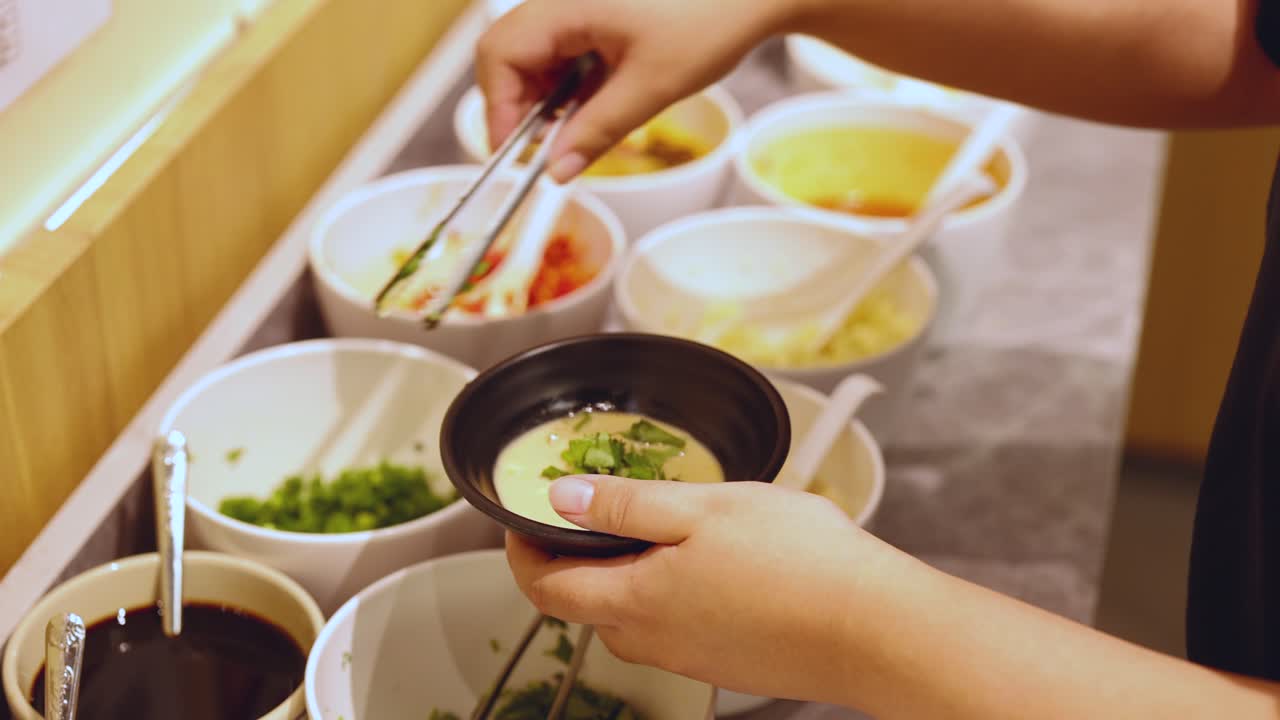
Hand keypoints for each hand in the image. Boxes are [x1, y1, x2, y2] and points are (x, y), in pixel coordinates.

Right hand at [475, 0, 790, 181]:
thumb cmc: (710, 21)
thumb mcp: (650, 88)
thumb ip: (597, 131)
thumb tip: (556, 170)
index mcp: (567, 4)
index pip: (500, 54)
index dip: (499, 109)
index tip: (517, 155)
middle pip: (509, 53)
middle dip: (520, 106)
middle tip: (547, 148)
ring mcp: (578, 3)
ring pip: (534, 54)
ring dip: (547, 97)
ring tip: (579, 127)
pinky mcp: (596, 10)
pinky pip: (563, 48)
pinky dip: (570, 82)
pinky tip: (598, 101)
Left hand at [505, 474, 894, 704]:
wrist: (874, 627)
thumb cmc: (798, 563)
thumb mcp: (700, 508)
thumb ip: (623, 506)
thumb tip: (560, 500)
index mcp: (635, 602)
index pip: (545, 587)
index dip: (522, 550)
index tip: (522, 519)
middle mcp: (655, 641)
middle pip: (586, 604)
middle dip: (575, 559)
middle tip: (592, 511)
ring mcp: (691, 657)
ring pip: (633, 616)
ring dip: (626, 576)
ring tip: (657, 529)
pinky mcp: (726, 662)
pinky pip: (676, 627)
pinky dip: (670, 594)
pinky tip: (710, 563)